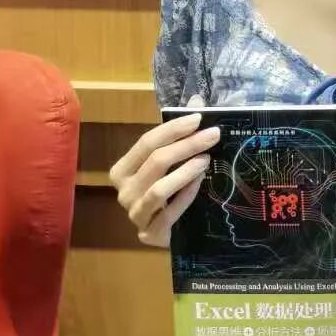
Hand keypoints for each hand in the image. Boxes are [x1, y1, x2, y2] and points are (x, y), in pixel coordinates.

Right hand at [109, 94, 219, 247]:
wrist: (173, 235)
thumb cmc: (171, 194)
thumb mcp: (173, 162)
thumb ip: (180, 134)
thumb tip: (197, 100)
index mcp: (122, 170)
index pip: (146, 142)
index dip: (173, 128)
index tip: (199, 118)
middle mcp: (123, 191)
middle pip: (155, 161)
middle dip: (186, 145)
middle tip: (213, 136)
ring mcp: (135, 214)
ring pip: (159, 187)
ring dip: (185, 170)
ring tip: (207, 160)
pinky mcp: (149, 234)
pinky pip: (169, 211)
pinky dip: (186, 195)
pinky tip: (201, 183)